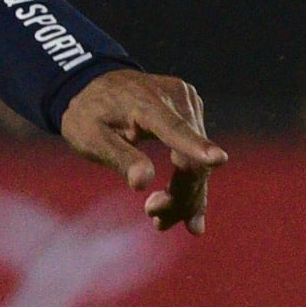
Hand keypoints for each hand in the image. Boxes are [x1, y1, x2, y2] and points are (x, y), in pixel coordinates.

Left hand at [58, 68, 224, 232]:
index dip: (196, 146)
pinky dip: (189, 182)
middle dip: (181, 196)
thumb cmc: (87, 113)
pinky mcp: (192, 110)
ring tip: (162, 222)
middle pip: (192, 157)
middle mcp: (174, 97)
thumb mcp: (89, 137)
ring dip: (187, 196)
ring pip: (199, 161)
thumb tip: (142, 182)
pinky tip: (185, 213)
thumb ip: (118, 156)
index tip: (218, 159)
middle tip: (157, 221)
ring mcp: (188, 102)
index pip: (175, 127)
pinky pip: (197, 153)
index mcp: (145, 101)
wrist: (93, 84)